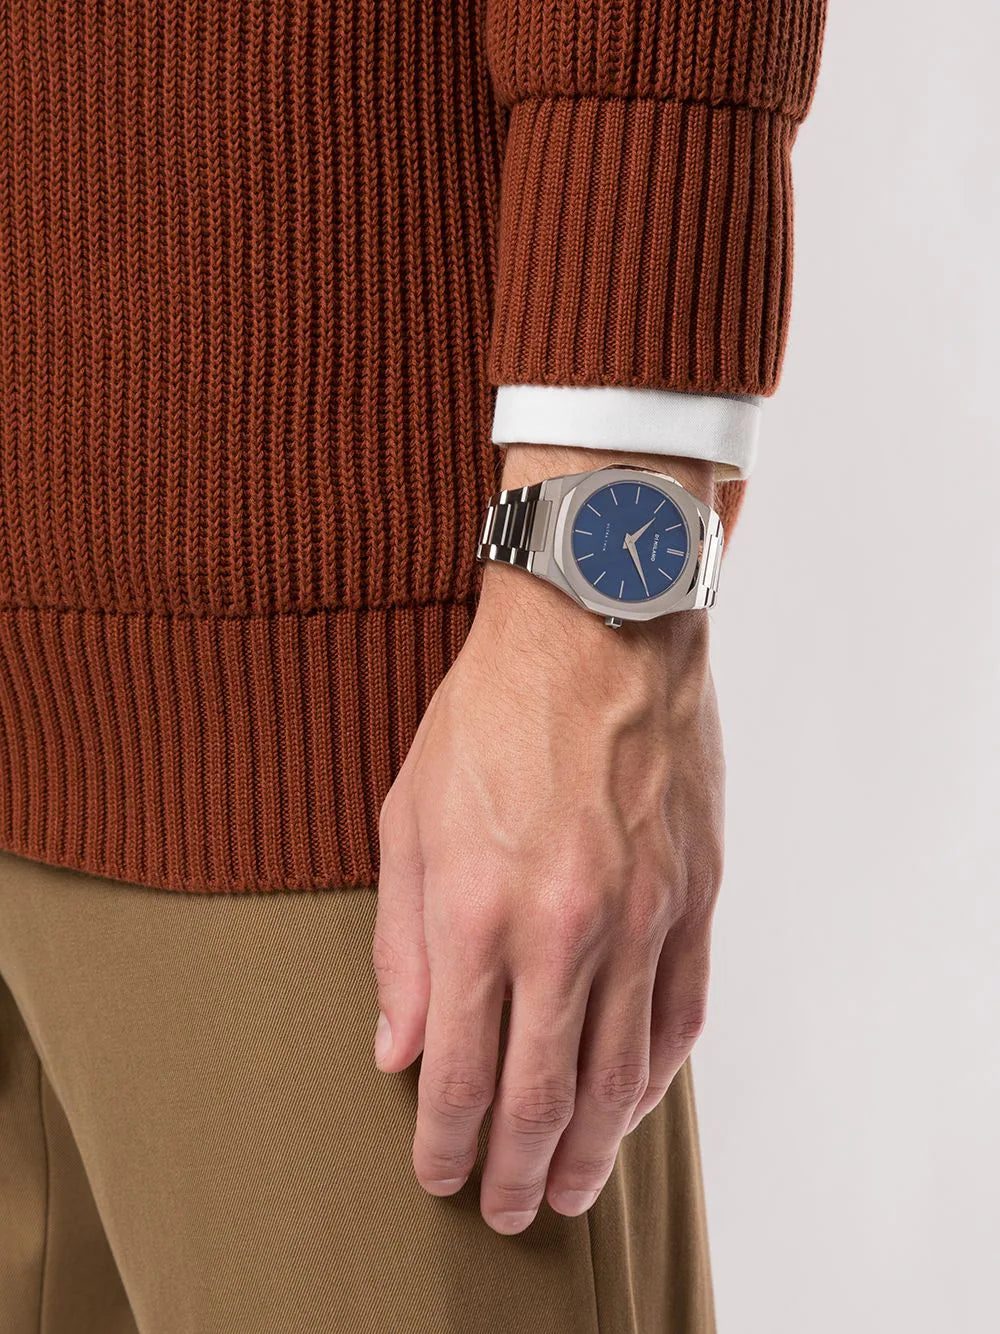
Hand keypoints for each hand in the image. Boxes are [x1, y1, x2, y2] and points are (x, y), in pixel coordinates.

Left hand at [373, 446, 724, 1233]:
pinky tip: (632, 1100)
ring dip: (592, 1145)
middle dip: (517, 1170)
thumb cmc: (490, 714)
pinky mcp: (696, 896)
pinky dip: (654, 1074)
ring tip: (570, 1184)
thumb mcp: (408, 818)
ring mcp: (643, 918)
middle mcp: (565, 932)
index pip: (459, 1073)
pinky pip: (681, 1014)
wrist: (598, 629)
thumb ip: (400, 943)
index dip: (446, 1144)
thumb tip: (397, 1048)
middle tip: (507, 1209)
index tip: (437, 1177)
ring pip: (621, 1074)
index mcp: (478, 913)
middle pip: (542, 1096)